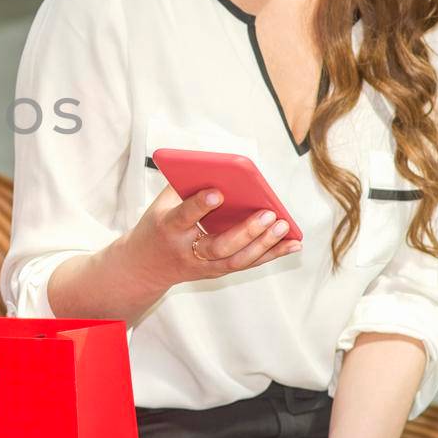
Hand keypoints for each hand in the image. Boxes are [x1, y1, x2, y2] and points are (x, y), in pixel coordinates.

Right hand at [124, 186, 301, 286]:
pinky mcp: (216, 272)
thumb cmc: (157, 226)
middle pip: (218, 245)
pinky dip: (271, 255)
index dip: (200, 205)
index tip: (219, 192)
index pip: (184, 216)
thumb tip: (218, 165)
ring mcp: (203, 265)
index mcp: (169, 228)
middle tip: (269, 214)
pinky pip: (247, 264)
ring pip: (236, 260)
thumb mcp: (161, 204)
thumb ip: (186, 185)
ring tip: (285, 226)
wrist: (144, 267)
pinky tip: (293, 245)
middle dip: (246, 231)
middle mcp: (187, 250)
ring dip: (263, 245)